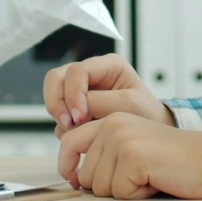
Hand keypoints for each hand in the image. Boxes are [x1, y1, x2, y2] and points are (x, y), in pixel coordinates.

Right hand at [44, 54, 173, 132]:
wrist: (148, 134)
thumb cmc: (146, 115)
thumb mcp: (129, 105)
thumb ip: (101, 102)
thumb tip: (76, 109)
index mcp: (107, 65)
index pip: (77, 71)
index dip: (73, 94)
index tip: (80, 118)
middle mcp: (91, 73)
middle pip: (56, 78)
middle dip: (58, 102)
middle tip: (69, 124)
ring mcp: (80, 90)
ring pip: (53, 94)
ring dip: (60, 115)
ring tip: (76, 131)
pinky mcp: (75, 107)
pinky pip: (58, 113)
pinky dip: (64, 126)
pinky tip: (80, 135)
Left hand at [56, 113, 201, 199]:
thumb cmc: (172, 158)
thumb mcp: (132, 145)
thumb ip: (104, 151)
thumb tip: (75, 174)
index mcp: (111, 118)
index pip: (68, 141)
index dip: (68, 166)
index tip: (75, 179)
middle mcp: (112, 124)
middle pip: (85, 173)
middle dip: (107, 185)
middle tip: (136, 175)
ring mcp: (121, 138)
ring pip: (100, 186)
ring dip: (124, 190)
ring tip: (147, 175)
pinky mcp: (132, 156)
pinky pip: (119, 192)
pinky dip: (137, 194)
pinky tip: (154, 180)